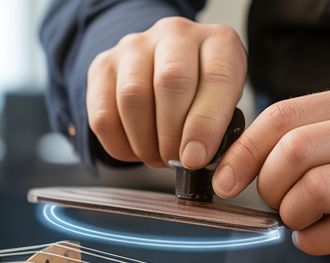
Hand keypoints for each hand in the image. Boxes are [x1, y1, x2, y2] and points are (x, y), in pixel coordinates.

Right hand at [87, 17, 246, 169]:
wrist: (166, 71)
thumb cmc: (202, 94)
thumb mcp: (226, 106)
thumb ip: (220, 130)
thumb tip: (195, 158)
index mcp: (218, 42)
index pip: (216, 76)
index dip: (206, 123)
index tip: (196, 157)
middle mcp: (176, 34)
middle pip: (170, 82)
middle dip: (172, 135)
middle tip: (175, 160)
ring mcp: (135, 47)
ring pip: (132, 97)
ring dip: (144, 142)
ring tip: (157, 156)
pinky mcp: (103, 66)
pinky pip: (103, 115)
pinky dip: (120, 144)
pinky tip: (136, 149)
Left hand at [214, 85, 329, 262]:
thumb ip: (306, 143)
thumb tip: (237, 165)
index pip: (284, 116)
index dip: (243, 151)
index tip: (225, 179)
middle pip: (294, 151)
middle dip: (268, 187)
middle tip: (274, 205)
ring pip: (315, 190)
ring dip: (293, 216)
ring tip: (301, 223)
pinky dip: (315, 241)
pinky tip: (318, 239)